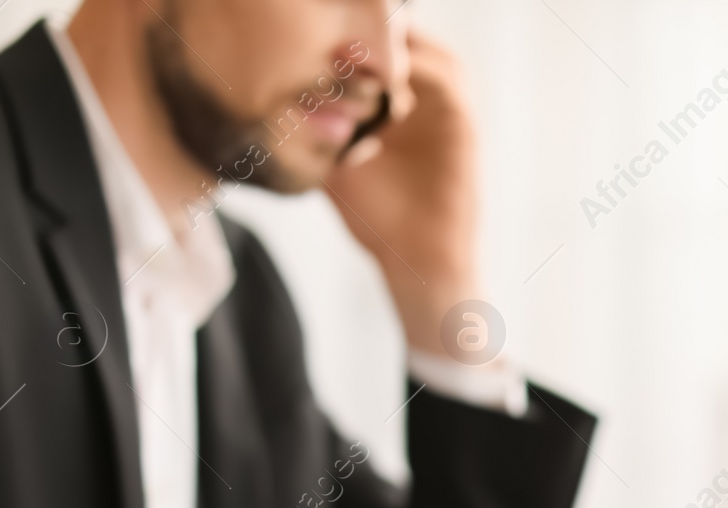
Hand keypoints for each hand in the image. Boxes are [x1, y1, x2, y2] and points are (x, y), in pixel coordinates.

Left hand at [325, 29, 478, 357]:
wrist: (418, 262)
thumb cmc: (378, 217)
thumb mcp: (332, 161)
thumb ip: (313, 130)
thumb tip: (263, 102)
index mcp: (393, 99)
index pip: (370, 47)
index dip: (343, 35)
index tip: (309, 30)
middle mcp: (422, 95)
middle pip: (398, 36)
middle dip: (366, 27)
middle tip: (330, 24)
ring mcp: (446, 105)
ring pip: (422, 47)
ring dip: (392, 40)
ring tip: (353, 48)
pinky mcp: (465, 122)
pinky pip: (446, 77)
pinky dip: (416, 67)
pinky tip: (383, 79)